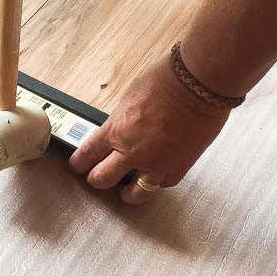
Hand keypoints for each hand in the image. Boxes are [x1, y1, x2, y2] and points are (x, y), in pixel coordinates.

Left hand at [69, 56, 230, 203]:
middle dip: (95, 179)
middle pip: (102, 178)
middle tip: (97, 178)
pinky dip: (156, 183)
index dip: (79, 163)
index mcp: (115, 130)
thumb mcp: (130, 99)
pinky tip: (155, 178)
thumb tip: (121, 129)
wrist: (198, 84)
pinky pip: (161, 185)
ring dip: (126, 193)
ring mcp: (155, 164)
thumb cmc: (166, 81)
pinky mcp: (178, 168)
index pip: (88, 154)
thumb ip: (122, 120)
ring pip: (133, 194)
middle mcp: (131, 152)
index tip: (78, 166)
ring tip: (126, 192)